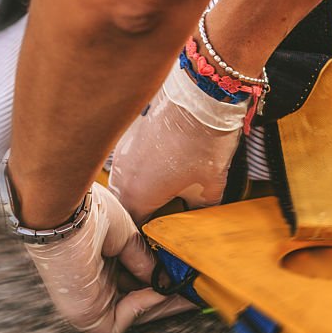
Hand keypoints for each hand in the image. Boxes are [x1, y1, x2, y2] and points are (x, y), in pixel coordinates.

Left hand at [24, 181, 191, 332]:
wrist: (66, 216)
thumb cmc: (90, 214)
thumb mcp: (127, 236)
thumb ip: (144, 260)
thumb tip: (165, 278)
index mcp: (101, 260)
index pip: (134, 278)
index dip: (160, 279)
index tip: (186, 276)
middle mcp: (96, 282)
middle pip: (137, 297)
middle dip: (167, 295)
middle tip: (195, 291)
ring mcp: (90, 300)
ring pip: (132, 311)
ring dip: (161, 302)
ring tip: (187, 290)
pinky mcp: (86, 315)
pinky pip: (121, 320)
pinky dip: (143, 307)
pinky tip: (158, 289)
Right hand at [109, 59, 247, 223]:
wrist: (200, 96)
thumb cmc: (204, 143)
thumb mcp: (210, 186)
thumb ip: (199, 209)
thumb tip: (197, 214)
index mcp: (135, 195)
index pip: (133, 229)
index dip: (148, 236)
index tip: (162, 236)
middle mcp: (121, 174)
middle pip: (125, 205)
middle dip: (142, 212)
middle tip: (165, 213)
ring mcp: (122, 151)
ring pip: (125, 180)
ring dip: (140, 188)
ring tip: (165, 188)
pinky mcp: (129, 133)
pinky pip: (129, 159)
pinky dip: (142, 166)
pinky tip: (163, 162)